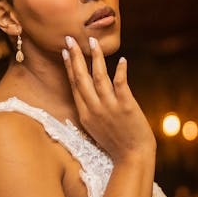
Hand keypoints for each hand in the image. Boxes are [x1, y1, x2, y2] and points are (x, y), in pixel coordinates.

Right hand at [62, 36, 155, 161]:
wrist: (132, 158)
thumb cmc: (115, 143)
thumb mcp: (95, 127)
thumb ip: (90, 109)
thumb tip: (87, 93)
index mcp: (84, 114)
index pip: (74, 85)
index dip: (69, 66)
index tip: (65, 51)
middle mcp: (94, 109)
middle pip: (81, 78)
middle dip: (75, 56)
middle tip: (70, 39)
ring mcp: (109, 108)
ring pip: (99, 78)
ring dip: (95, 58)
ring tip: (92, 41)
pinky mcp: (126, 108)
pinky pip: (121, 85)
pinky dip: (120, 72)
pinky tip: (122, 60)